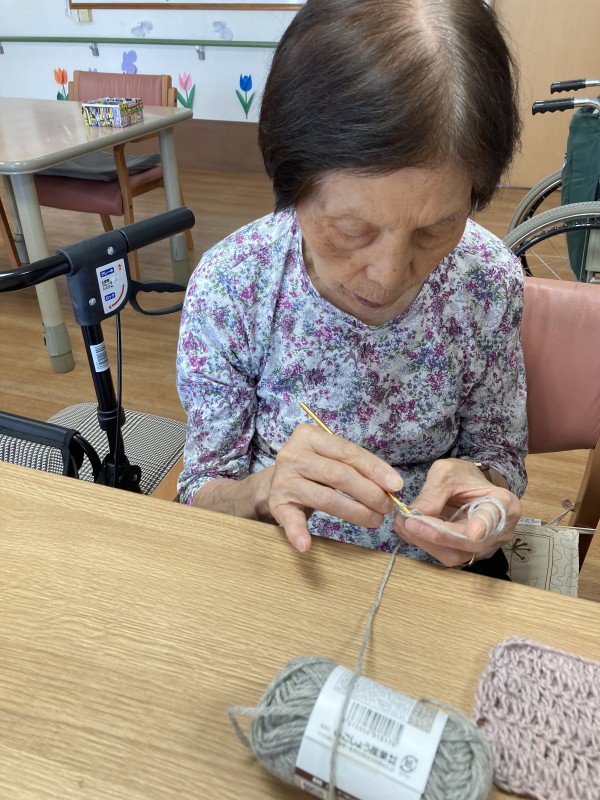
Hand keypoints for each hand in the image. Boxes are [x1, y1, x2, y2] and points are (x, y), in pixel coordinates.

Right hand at [268, 423, 403, 551]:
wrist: (276, 482)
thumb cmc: (314, 468)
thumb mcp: (331, 456)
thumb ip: (356, 466)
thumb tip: (391, 485)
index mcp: (309, 436)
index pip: (347, 452)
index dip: (374, 469)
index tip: (396, 485)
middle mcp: (293, 455)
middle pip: (338, 475)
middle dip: (369, 492)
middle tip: (386, 507)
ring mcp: (283, 480)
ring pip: (325, 498)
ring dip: (354, 512)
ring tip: (374, 520)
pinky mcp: (276, 503)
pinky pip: (290, 520)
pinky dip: (298, 533)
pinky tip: (307, 545)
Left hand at [392, 458, 520, 566]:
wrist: (471, 488)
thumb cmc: (464, 477)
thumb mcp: (448, 473)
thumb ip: (434, 492)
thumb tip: (416, 513)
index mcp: (503, 504)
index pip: (494, 518)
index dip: (483, 526)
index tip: (473, 533)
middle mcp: (498, 532)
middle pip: (470, 544)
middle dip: (438, 535)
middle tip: (410, 522)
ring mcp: (484, 548)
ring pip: (456, 555)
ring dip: (426, 542)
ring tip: (404, 524)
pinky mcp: (467, 555)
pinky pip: (446, 556)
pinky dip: (425, 544)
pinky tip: (410, 530)